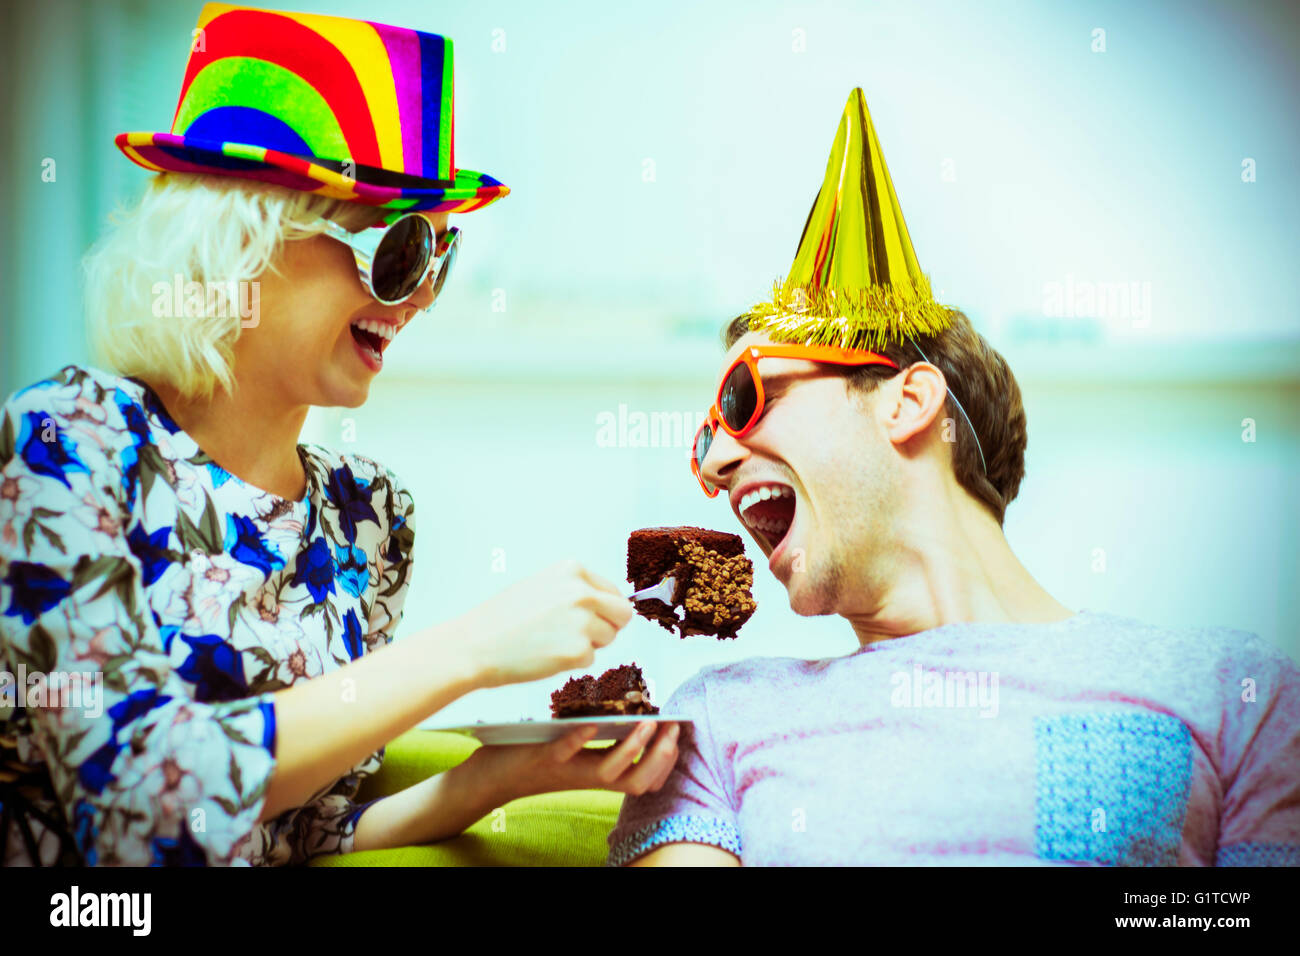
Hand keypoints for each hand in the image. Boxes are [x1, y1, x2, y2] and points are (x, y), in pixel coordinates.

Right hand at [446, 560, 634, 688]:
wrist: (474, 645)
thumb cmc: (502, 619)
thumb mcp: (542, 587)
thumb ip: (576, 591)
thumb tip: (609, 604)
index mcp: (572, 570)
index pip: (615, 592)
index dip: (604, 610)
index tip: (589, 618)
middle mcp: (581, 591)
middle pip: (623, 614)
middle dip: (607, 627)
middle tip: (578, 635)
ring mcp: (582, 621)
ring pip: (608, 639)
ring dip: (588, 645)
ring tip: (552, 642)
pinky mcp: (578, 650)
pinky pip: (590, 659)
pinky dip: (573, 662)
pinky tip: (546, 655)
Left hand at [463, 721, 681, 804]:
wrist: (489, 777)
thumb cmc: (533, 753)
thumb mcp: (572, 746)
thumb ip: (597, 731)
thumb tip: (624, 701)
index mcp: (597, 771)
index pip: (644, 777)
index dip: (666, 761)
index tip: (680, 733)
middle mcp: (587, 775)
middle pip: (637, 781)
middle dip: (660, 758)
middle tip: (672, 731)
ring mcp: (566, 769)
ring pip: (609, 772)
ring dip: (632, 749)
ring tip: (646, 725)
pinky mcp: (542, 759)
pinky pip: (565, 753)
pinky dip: (580, 739)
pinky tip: (592, 722)